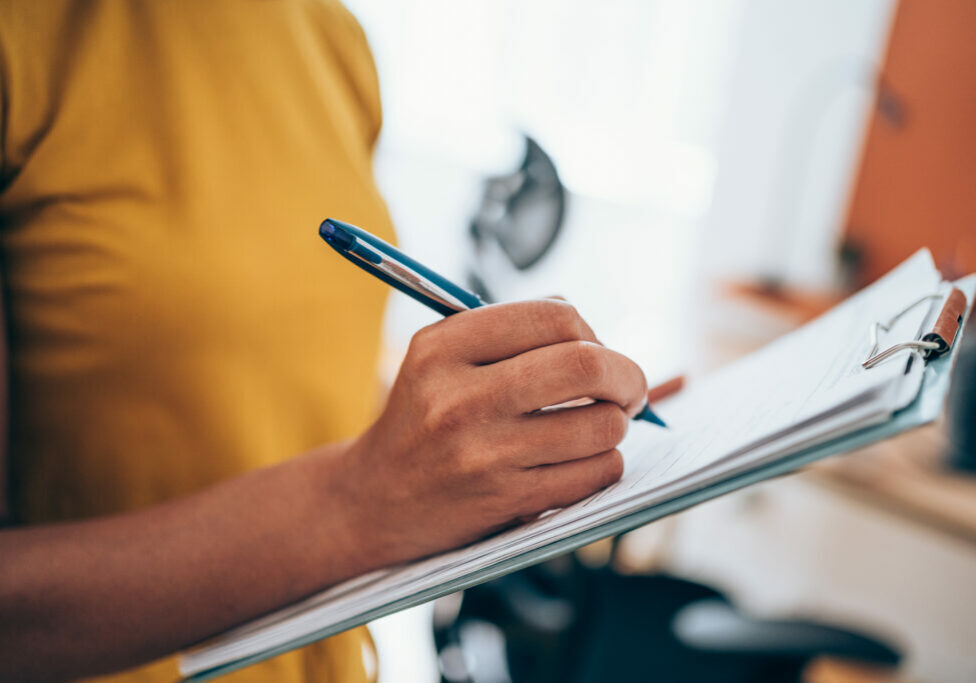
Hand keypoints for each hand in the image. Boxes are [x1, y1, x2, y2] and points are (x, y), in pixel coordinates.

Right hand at [331, 300, 647, 567]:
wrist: (375, 499)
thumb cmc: (423, 418)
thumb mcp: (439, 357)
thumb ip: (508, 332)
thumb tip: (596, 334)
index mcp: (443, 348)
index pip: (554, 316)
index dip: (591, 331)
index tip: (595, 349)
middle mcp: (460, 399)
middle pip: (587, 366)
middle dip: (627, 375)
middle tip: (628, 388)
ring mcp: (483, 455)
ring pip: (602, 425)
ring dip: (616, 425)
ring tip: (598, 426)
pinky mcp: (506, 502)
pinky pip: (595, 474)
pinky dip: (605, 464)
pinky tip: (583, 461)